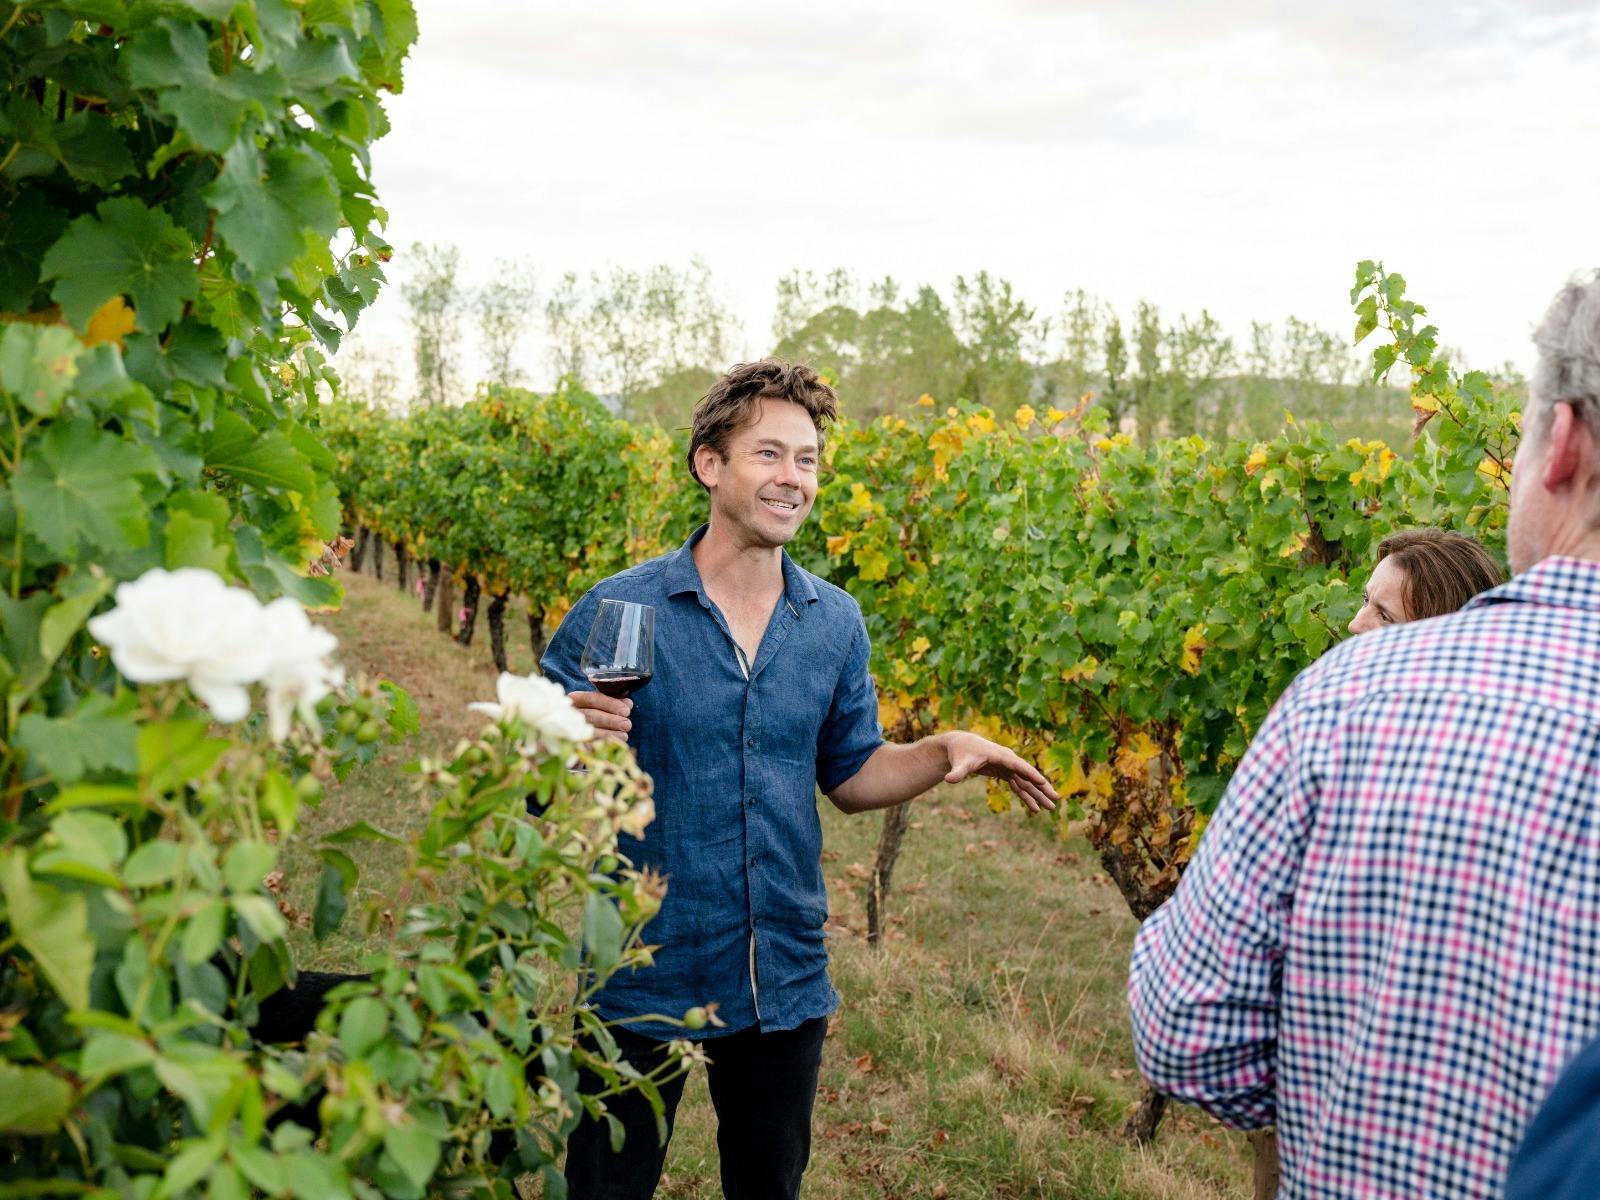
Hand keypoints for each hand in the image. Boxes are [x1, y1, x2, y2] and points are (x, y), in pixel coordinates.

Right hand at [571, 691, 631, 742]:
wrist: (573, 736)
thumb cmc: (595, 715)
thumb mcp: (603, 705)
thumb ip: (615, 702)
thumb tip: (628, 703)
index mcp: (576, 699)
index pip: (593, 698)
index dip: (611, 704)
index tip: (627, 711)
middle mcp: (570, 713)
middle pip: (591, 715)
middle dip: (611, 720)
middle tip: (627, 725)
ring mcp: (569, 729)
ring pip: (589, 731)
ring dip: (609, 733)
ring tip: (624, 736)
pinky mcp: (572, 744)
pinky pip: (587, 745)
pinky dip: (602, 744)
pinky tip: (614, 744)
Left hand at [942, 731, 1058, 813]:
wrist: (961, 746)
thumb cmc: (960, 753)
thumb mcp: (959, 763)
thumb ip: (957, 772)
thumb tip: (948, 780)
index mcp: (1000, 756)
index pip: (1018, 766)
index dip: (1030, 774)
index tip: (1042, 782)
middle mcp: (1008, 761)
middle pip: (1028, 775)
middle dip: (1041, 787)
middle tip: (1055, 799)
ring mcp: (1008, 767)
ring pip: (1026, 782)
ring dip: (1038, 794)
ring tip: (1050, 807)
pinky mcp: (1005, 773)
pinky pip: (1019, 786)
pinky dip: (1027, 796)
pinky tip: (1035, 808)